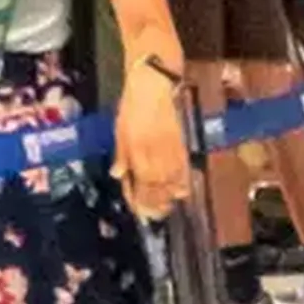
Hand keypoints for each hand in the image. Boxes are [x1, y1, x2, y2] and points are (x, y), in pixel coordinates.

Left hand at [114, 82, 189, 220]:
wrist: (154, 89)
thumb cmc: (132, 109)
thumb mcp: (120, 133)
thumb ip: (122, 157)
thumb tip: (118, 174)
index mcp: (139, 160)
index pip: (140, 191)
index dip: (138, 202)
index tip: (138, 209)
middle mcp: (158, 163)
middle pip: (159, 194)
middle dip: (155, 205)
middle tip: (153, 213)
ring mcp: (173, 158)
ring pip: (174, 187)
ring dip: (169, 198)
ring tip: (166, 205)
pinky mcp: (184, 150)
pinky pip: (185, 174)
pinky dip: (182, 184)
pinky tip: (180, 189)